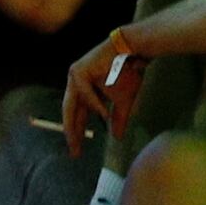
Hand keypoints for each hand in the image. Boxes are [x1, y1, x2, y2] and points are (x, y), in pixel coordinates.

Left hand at [60, 31, 149, 161]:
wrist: (135, 52)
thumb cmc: (129, 74)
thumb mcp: (123, 102)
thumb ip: (118, 119)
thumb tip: (116, 138)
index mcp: (84, 91)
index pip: (77, 115)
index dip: (77, 132)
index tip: (77, 151)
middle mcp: (76, 83)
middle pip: (70, 112)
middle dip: (71, 133)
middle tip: (73, 152)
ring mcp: (76, 76)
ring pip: (73, 105)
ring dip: (77, 124)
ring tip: (78, 142)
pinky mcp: (80, 70)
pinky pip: (86, 92)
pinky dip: (94, 103)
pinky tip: (103, 115)